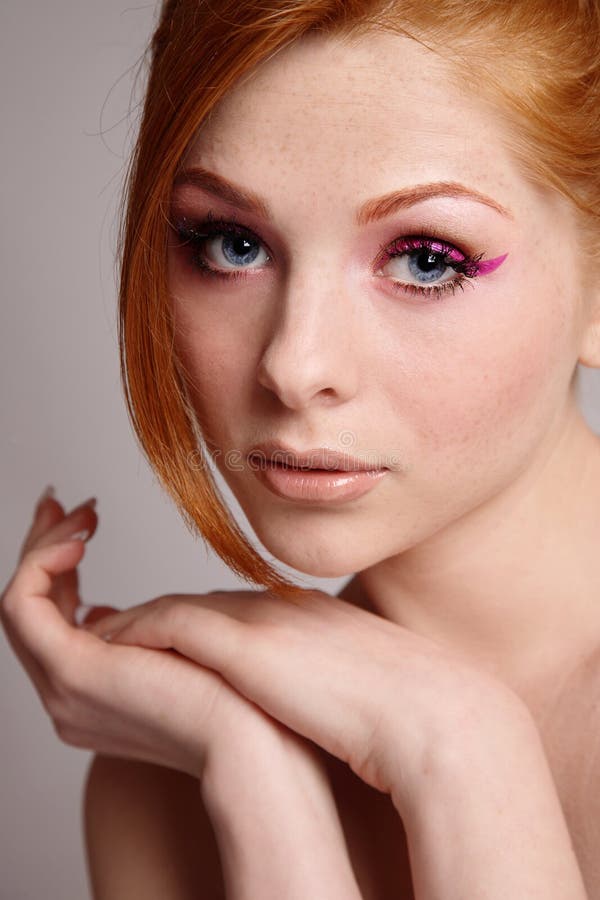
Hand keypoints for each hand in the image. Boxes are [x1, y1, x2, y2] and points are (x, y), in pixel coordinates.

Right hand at [0, 491, 328, 782]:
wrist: (259, 742)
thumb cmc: (241, 696)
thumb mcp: (179, 649)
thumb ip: (141, 633)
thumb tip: (108, 614)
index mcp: (93, 692)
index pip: (54, 621)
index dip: (59, 568)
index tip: (82, 521)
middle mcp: (67, 695)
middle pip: (32, 610)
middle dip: (43, 548)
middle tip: (65, 502)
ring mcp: (64, 688)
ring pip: (21, 602)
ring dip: (43, 548)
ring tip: (81, 514)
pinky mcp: (72, 672)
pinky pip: (22, 605)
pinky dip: (41, 563)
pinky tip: (78, 540)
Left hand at [83, 587, 532, 813]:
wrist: (433, 713)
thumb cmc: (409, 713)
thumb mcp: (359, 686)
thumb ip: (322, 680)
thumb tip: (303, 701)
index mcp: (304, 618)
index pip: (226, 614)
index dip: (184, 626)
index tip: (156, 638)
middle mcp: (278, 608)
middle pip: (192, 607)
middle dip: (146, 618)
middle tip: (105, 627)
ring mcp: (261, 620)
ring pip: (171, 610)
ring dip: (128, 627)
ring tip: (92, 641)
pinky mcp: (245, 643)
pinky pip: (169, 626)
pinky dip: (135, 635)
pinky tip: (109, 650)